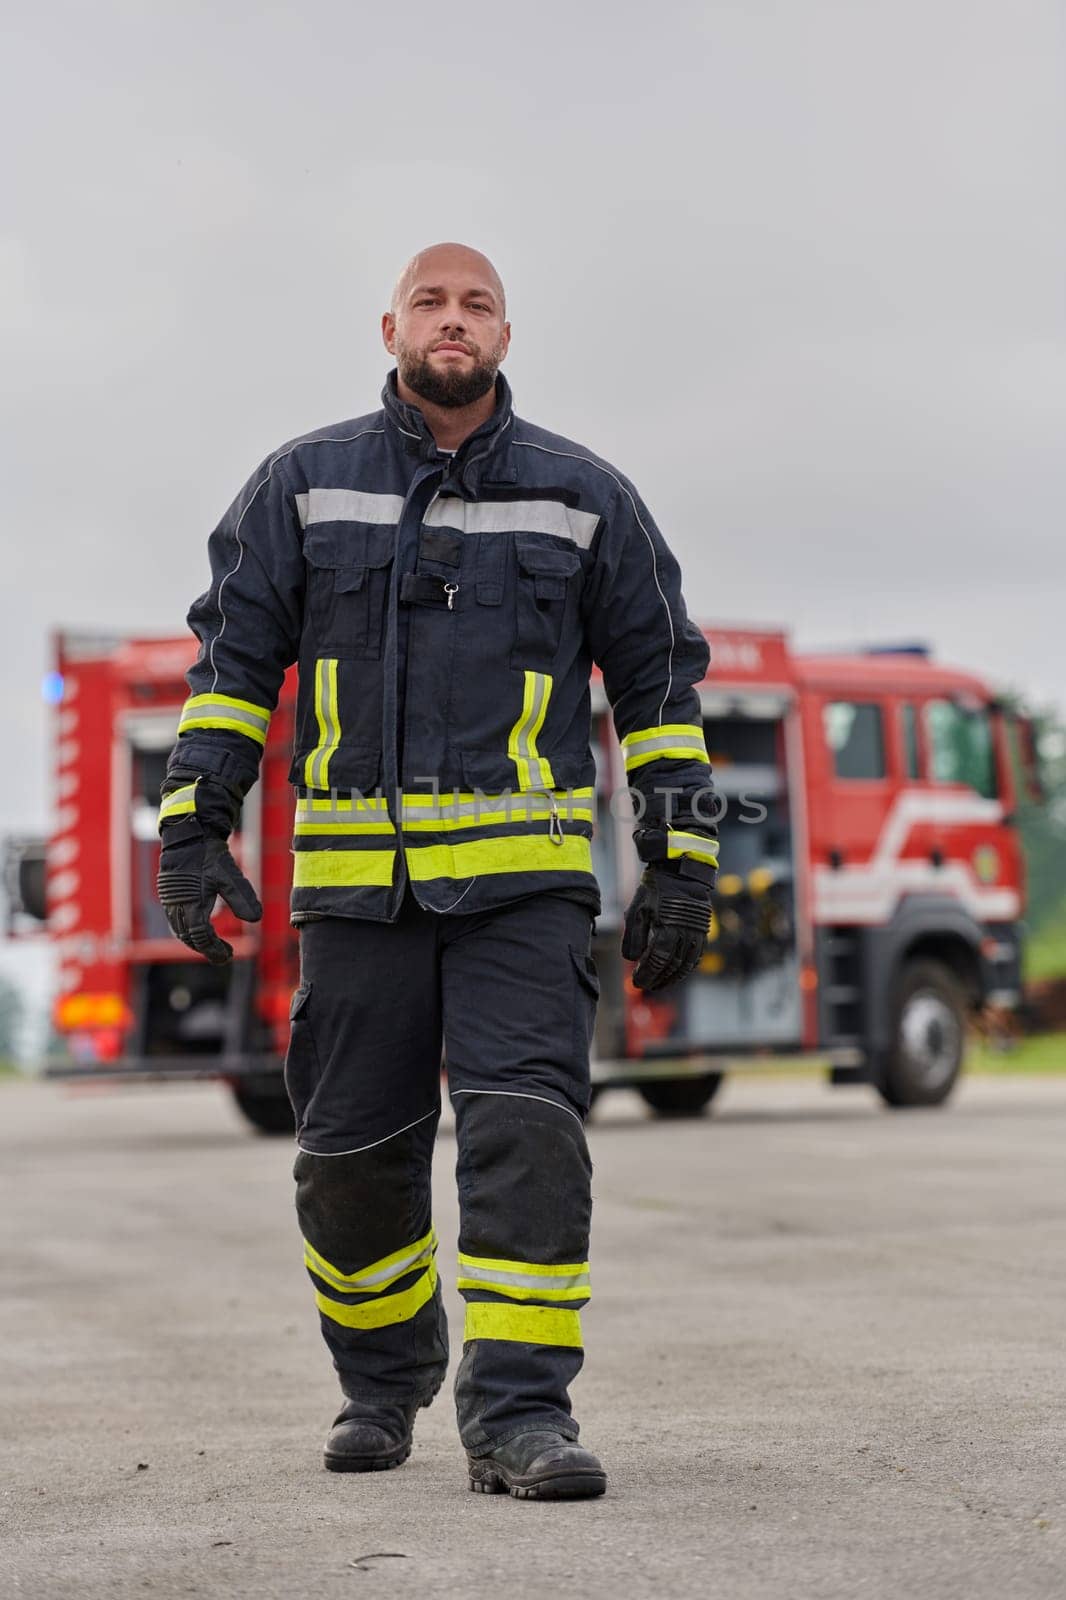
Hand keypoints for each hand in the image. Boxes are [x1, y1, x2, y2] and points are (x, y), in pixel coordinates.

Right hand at [157, 821, 261, 963]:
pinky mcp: (168, 895)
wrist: (188, 835)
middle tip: (224, 954)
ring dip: (195, 940)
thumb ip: (242, 898)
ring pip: (180, 931)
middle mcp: (176, 906)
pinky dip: (187, 929)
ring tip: (213, 944)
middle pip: (189, 938)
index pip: (201, 938)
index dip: (214, 949)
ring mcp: (170, 901)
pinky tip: (199, 927)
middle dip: (206, 948)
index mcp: (191, 905)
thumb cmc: (209, 855)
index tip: (228, 955)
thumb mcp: (230, 876)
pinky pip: (176, 920)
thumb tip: (256, 919)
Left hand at [621, 867, 712, 991]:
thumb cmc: (655, 889)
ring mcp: (696, 933)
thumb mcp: (638, 909)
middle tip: (645, 984)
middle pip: (672, 966)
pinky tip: (677, 972)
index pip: (657, 961)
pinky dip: (687, 967)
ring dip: (673, 977)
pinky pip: (696, 956)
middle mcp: (685, 933)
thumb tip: (633, 959)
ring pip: (686, 964)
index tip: (637, 981)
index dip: (646, 974)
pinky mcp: (703, 931)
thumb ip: (634, 936)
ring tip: (660, 983)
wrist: (680, 871)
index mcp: (667, 928)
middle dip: (657, 978)